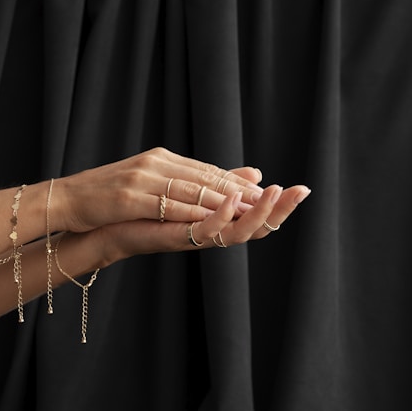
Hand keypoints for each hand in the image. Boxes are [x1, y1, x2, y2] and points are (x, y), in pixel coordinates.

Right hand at [51, 147, 265, 232]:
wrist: (65, 201)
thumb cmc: (105, 198)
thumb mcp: (144, 184)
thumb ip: (179, 182)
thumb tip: (201, 183)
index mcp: (159, 159)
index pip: (207, 170)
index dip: (238, 182)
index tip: (268, 192)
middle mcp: (154, 164)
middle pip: (206, 176)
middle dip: (243, 189)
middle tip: (277, 197)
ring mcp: (141, 179)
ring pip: (193, 189)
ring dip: (227, 200)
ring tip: (255, 208)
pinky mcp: (128, 198)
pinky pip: (167, 205)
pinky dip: (194, 212)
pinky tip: (214, 218)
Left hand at [87, 184, 310, 265]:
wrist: (109, 225)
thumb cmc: (146, 209)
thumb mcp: (191, 189)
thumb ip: (222, 182)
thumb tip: (254, 172)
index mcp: (216, 220)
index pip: (256, 214)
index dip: (280, 204)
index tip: (302, 188)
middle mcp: (210, 232)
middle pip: (255, 227)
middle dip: (280, 210)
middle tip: (302, 192)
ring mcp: (195, 237)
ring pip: (237, 232)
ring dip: (258, 212)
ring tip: (275, 192)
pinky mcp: (176, 238)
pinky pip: (205, 230)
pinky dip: (221, 215)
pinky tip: (232, 200)